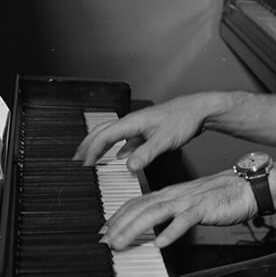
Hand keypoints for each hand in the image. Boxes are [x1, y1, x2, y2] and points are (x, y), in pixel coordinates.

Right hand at [74, 94, 222, 171]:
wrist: (199, 110)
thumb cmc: (184, 120)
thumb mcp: (165, 141)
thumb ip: (146, 154)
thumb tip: (128, 166)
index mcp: (132, 122)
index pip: (104, 136)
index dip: (92, 151)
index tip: (84, 165)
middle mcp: (132, 122)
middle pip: (102, 131)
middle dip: (88, 145)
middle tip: (77, 159)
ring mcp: (139, 125)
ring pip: (113, 134)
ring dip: (101, 145)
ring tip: (92, 157)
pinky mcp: (147, 129)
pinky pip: (126, 138)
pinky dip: (118, 147)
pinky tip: (121, 156)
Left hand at [100, 171, 258, 250]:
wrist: (248, 186)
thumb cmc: (221, 196)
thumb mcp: (190, 202)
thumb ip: (171, 212)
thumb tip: (154, 228)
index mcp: (171, 193)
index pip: (137, 202)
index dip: (118, 216)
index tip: (105, 231)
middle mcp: (176, 195)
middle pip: (141, 208)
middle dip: (120, 225)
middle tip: (105, 241)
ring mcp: (189, 201)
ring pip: (156, 213)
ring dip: (135, 228)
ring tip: (122, 242)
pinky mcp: (205, 208)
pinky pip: (185, 220)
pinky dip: (171, 231)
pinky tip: (161, 242)